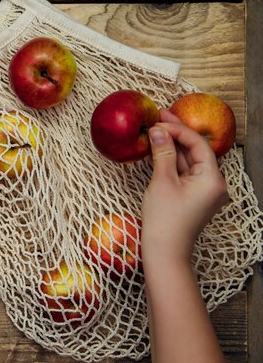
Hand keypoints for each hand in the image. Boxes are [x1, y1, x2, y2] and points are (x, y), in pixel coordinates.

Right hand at [141, 109, 228, 262]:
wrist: (165, 253)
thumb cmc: (164, 220)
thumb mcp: (162, 181)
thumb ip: (162, 153)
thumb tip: (159, 131)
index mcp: (213, 179)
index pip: (198, 144)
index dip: (178, 129)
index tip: (159, 119)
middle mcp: (214, 184)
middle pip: (195, 151)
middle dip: (176, 135)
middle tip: (158, 118)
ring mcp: (205, 192)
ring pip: (189, 162)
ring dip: (172, 147)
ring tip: (155, 131)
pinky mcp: (194, 198)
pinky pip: (185, 173)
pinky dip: (172, 162)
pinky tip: (158, 151)